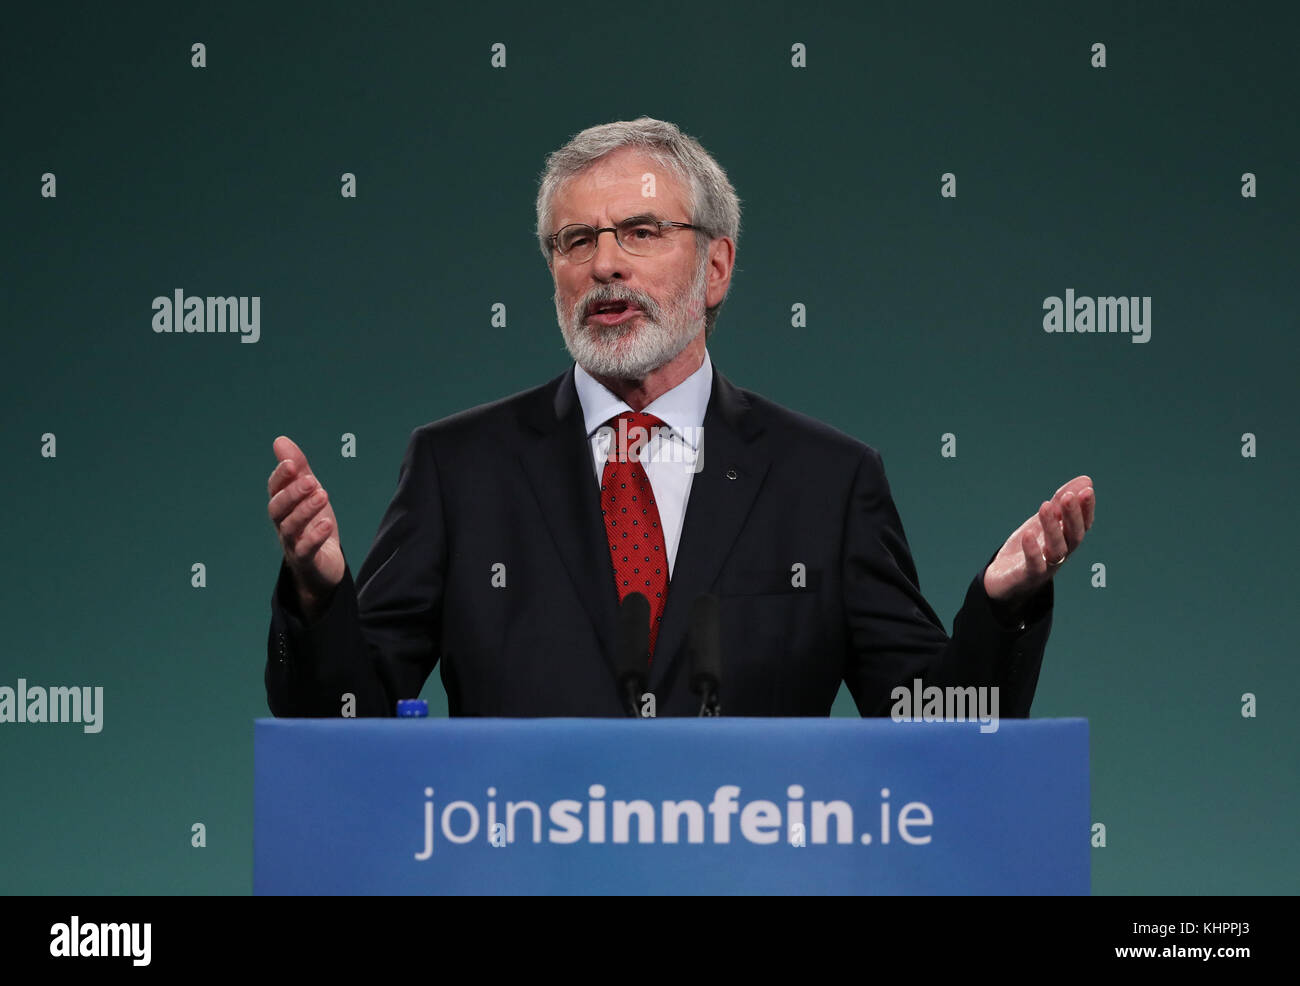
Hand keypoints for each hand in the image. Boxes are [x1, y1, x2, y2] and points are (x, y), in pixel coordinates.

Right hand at [267, 436, 344, 615]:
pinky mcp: (307, 561)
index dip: (281, 477)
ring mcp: (292, 544)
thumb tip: (280, 440)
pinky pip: (306, 549)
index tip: (291, 463)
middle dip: (292, 493)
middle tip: (311, 480)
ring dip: (305, 510)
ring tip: (323, 495)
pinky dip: (315, 536)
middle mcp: (283, 525)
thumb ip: (299, 469)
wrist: (324, 567)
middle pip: (279, 509)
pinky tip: (327, 524)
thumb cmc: (314, 526)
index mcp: (283, 508)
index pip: (275, 490)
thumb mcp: (310, 494)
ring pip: (290, 527)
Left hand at [983, 475, 1095, 613]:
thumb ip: (1061, 503)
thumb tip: (1087, 479)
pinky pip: (1034, 564)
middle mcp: (1061, 554)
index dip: (1086, 509)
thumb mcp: (1044, 522)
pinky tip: (1028, 534)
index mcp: (1066, 540)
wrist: (1004, 580)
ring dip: (1052, 527)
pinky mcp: (1028, 576)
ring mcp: (1046, 566)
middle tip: (1068, 496)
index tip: (1087, 490)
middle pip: (1073, 536)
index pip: (1082, 524)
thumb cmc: (1029, 548)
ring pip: (1056, 549)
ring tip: (1044, 506)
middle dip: (1072, 516)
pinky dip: (1033, 550)